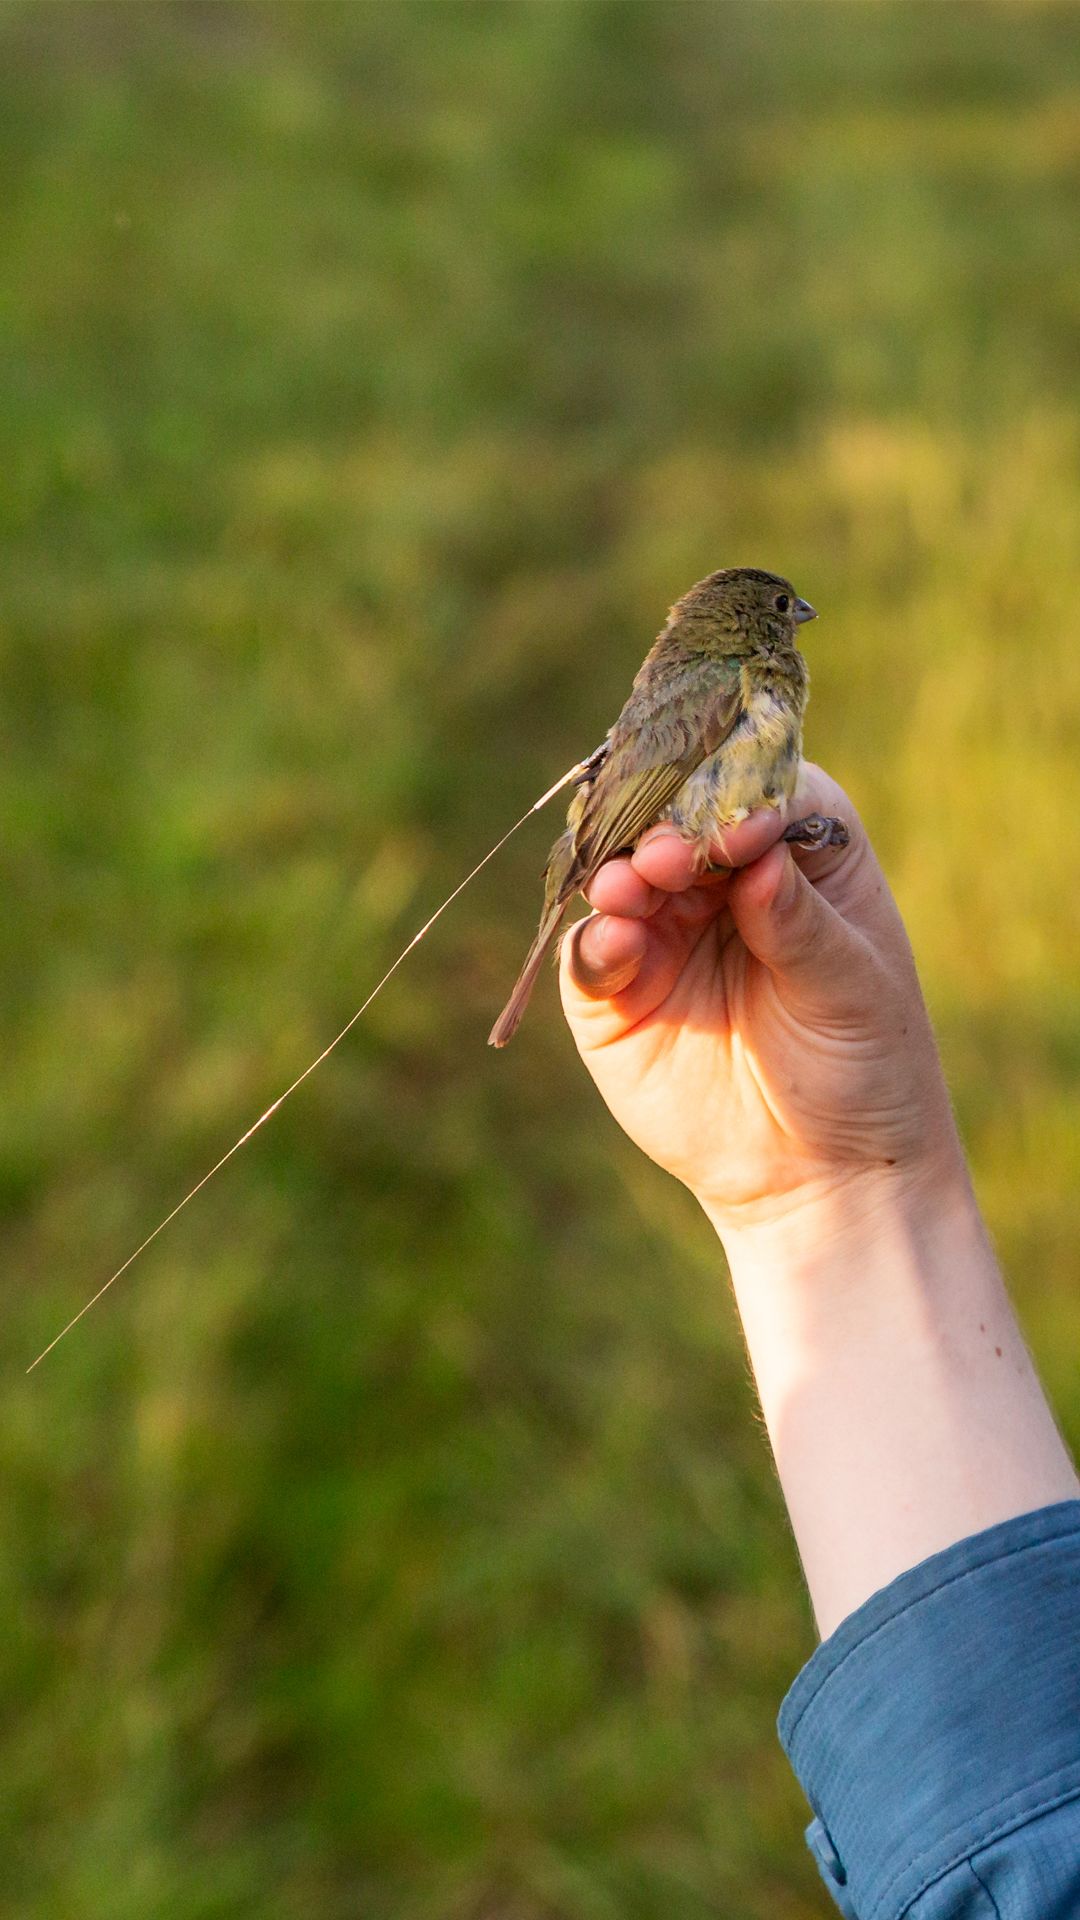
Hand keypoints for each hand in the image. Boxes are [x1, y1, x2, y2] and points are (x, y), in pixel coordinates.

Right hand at [559, 763, 960, 1231]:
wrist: (821, 1171)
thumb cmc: (862, 1061)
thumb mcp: (850, 986)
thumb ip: (801, 920)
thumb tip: (757, 852)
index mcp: (794, 852)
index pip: (758, 788)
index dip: (742, 796)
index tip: (741, 829)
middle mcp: (719, 877)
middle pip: (675, 821)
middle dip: (668, 830)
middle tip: (670, 857)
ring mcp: (661, 929)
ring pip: (623, 876)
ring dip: (623, 874)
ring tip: (632, 888)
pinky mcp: (613, 990)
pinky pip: (591, 951)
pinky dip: (598, 942)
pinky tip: (619, 946)